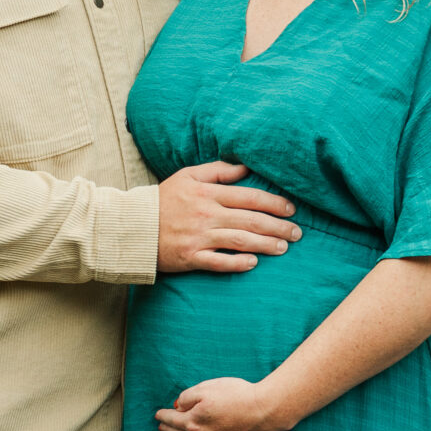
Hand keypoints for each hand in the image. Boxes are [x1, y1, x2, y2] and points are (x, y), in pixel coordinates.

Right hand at [155, 161, 300, 274]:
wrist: (133, 227)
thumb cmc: (163, 200)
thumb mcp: (187, 176)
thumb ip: (218, 171)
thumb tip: (246, 167)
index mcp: (208, 194)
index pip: (249, 197)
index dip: (274, 203)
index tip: (291, 210)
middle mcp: (206, 215)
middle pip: (250, 220)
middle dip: (278, 227)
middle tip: (297, 233)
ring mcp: (199, 238)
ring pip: (240, 241)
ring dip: (265, 244)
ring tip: (283, 248)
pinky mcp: (190, 257)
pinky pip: (219, 262)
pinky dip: (237, 263)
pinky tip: (254, 263)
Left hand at [156, 375, 282, 430]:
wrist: (267, 411)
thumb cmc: (237, 395)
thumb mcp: (207, 388)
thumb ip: (187, 397)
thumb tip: (177, 406)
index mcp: (193, 423)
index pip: (172, 420)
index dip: (163, 416)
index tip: (157, 415)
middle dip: (169, 429)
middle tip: (161, 427)